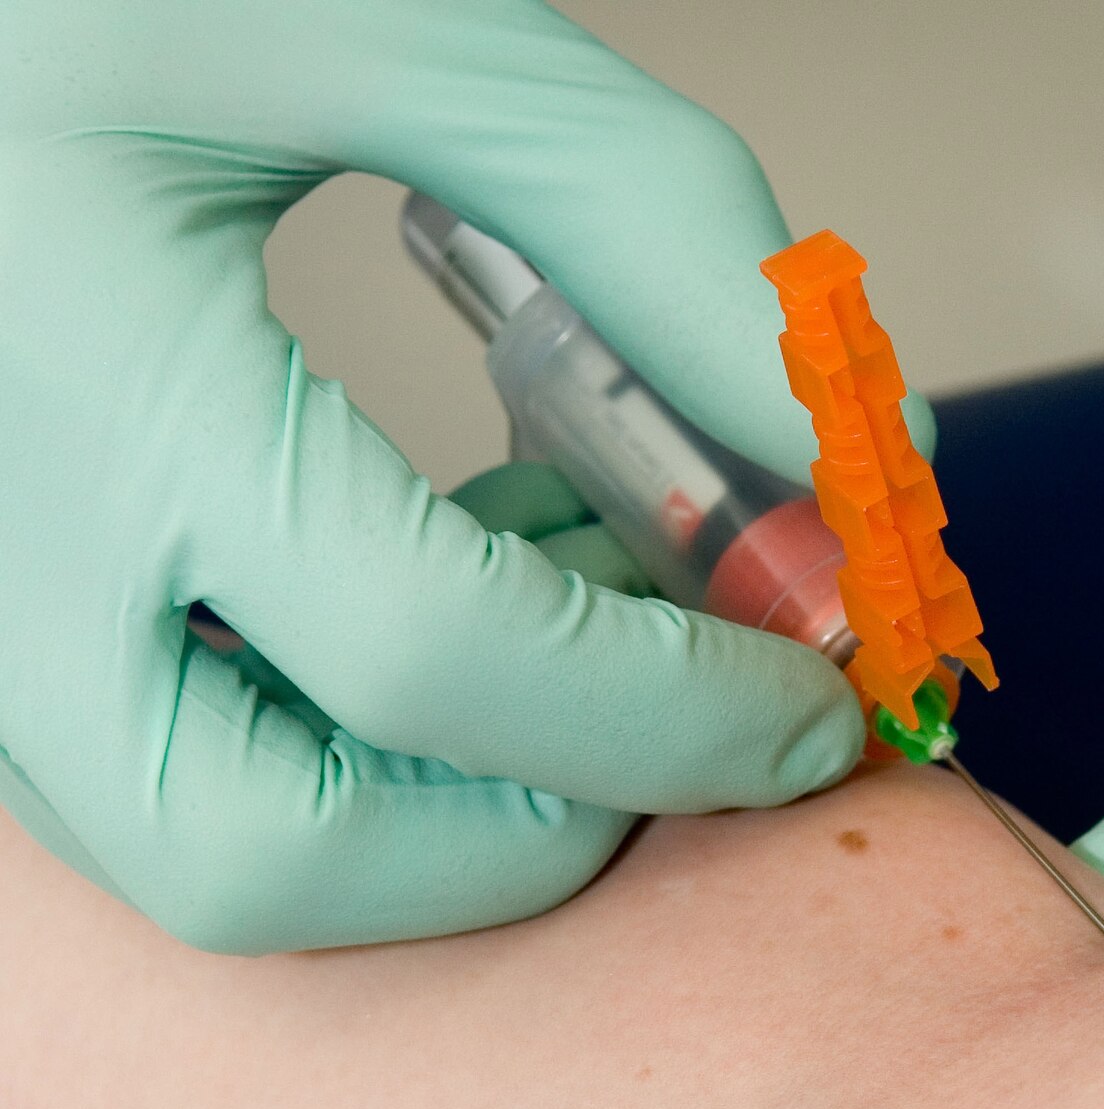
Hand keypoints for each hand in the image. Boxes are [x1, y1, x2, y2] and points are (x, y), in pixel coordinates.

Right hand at [0, 0, 924, 950]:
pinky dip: (354, 735)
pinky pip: (179, 765)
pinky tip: (442, 559)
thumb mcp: (376, 15)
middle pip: (271, 857)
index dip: (668, 714)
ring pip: (209, 848)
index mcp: (93, 369)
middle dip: (531, 826)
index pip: (426, 651)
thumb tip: (837, 439)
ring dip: (447, 790)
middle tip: (677, 704)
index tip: (815, 703)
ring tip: (559, 579)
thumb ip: (633, 206)